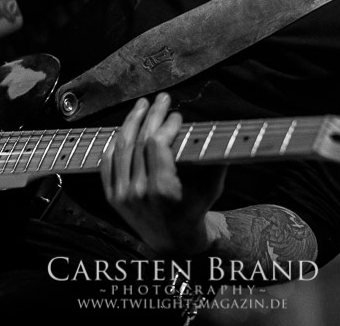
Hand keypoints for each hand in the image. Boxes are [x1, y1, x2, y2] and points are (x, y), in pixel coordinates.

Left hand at [100, 92, 226, 256]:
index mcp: (162, 190)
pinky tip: (125, 128)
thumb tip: (231, 134)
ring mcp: (122, 195)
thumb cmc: (196, 209)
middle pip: (139, 141)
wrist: (174, 241)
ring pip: (121, 148)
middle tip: (162, 98)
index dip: (166, 125)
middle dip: (151, 115)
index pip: (156, 144)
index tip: (177, 116)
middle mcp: (138, 192)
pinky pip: (108, 163)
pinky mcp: (113, 197)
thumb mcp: (212, 188)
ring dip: (131, 122)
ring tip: (142, 105)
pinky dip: (114, 143)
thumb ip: (217, 161)